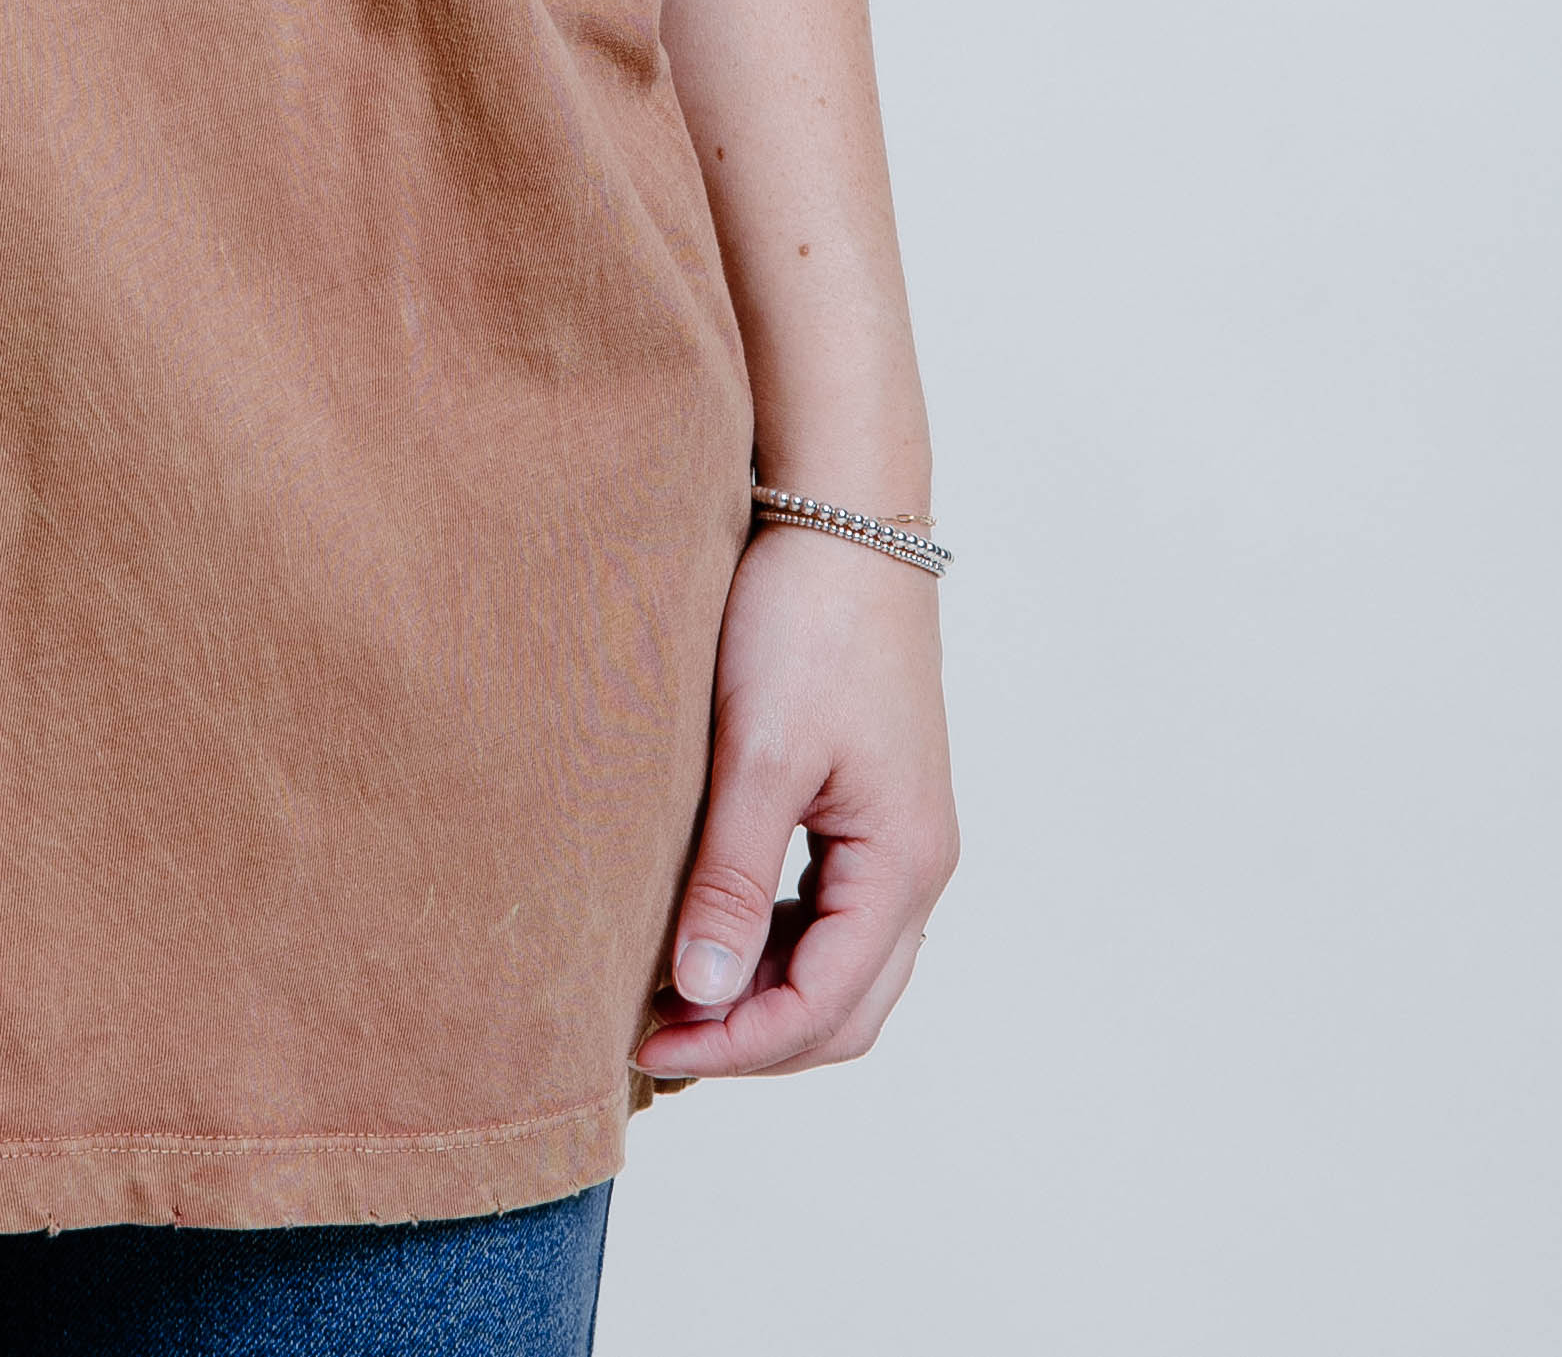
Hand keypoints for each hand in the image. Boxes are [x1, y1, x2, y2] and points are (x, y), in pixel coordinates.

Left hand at [633, 522, 957, 1082]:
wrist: (844, 516)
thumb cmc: (805, 622)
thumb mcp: (759, 754)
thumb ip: (732, 877)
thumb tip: (701, 992)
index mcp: (903, 863)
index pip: (822, 1008)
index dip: (733, 1044)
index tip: (643, 1045)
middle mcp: (918, 866)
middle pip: (844, 1008)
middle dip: (751, 1038)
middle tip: (648, 1036)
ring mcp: (901, 838)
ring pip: (841, 967)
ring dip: (762, 993)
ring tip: (666, 991)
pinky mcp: (873, 807)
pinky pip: (831, 914)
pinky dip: (773, 942)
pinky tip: (707, 925)